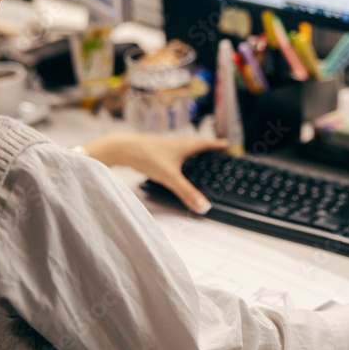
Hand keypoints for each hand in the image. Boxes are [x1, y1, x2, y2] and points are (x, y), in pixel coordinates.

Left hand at [82, 132, 227, 213]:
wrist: (122, 148)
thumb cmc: (147, 155)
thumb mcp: (170, 177)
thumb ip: (186, 193)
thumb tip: (203, 206)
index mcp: (184, 145)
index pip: (205, 144)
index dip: (216, 145)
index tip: (226, 144)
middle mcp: (176, 143)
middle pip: (195, 145)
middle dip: (206, 148)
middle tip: (215, 150)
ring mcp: (165, 147)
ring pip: (183, 149)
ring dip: (192, 153)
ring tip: (198, 158)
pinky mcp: (155, 151)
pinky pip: (172, 154)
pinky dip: (179, 158)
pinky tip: (174, 165)